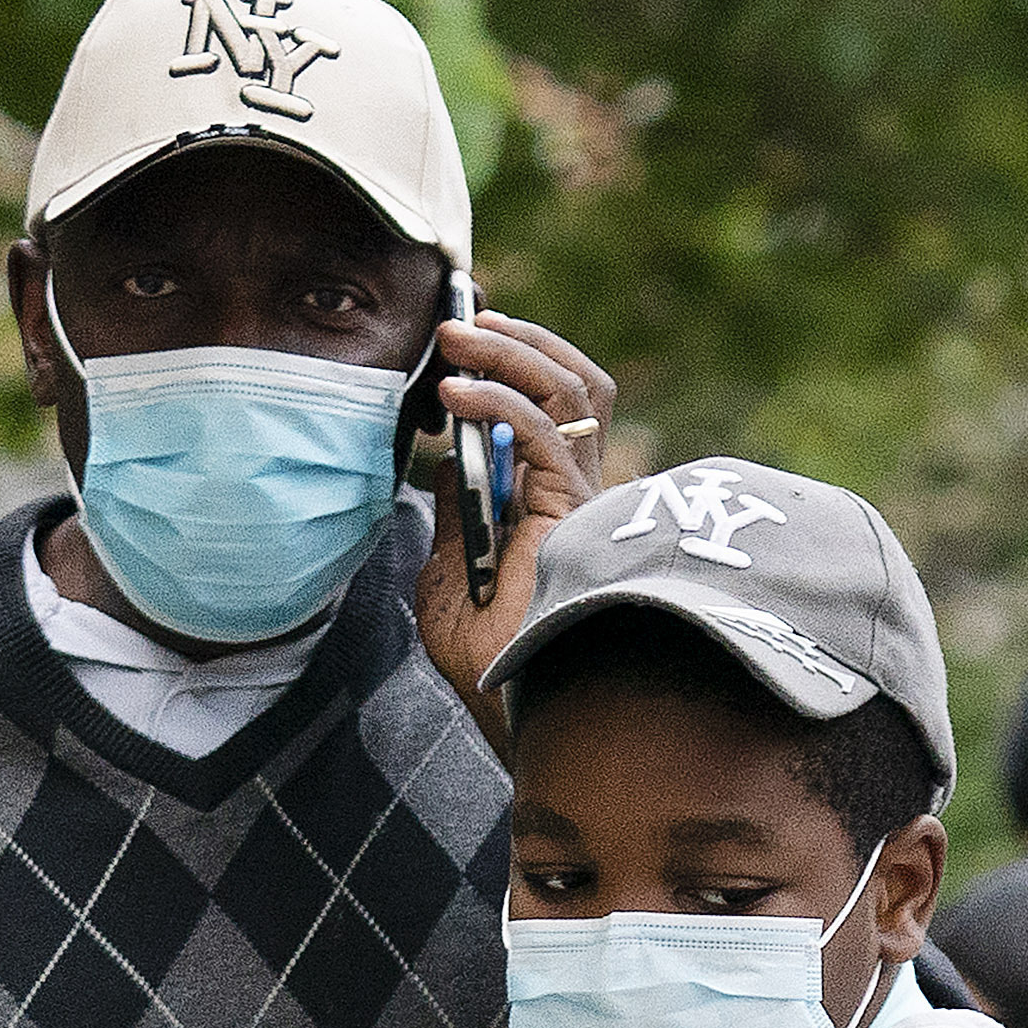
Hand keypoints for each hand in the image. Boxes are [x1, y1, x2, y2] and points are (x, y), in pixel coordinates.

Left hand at [414, 302, 622, 730]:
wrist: (504, 709)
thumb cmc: (484, 661)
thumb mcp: (445, 576)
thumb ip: (454, 517)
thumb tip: (445, 463)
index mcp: (554, 503)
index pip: (550, 408)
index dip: (514, 360)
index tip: (461, 336)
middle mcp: (579, 493)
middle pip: (575, 384)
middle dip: (520, 339)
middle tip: (460, 317)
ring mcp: (582, 500)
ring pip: (568, 391)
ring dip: (509, 349)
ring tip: (456, 332)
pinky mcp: (571, 513)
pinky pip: (538, 432)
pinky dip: (495, 399)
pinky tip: (453, 393)